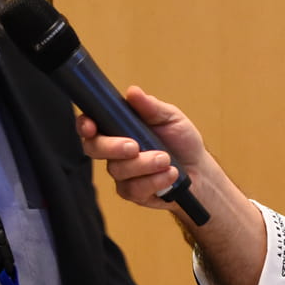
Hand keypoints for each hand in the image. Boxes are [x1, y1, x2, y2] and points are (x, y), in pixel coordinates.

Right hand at [78, 87, 205, 211]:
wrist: (200, 171)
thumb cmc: (182, 141)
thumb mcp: (171, 118)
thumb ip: (150, 107)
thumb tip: (133, 92)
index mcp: (119, 128)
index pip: (91, 125)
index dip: (85, 125)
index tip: (91, 126)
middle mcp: (114, 151)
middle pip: (94, 148)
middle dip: (112, 147)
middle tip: (135, 146)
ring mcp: (122, 173)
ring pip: (118, 170)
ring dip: (144, 164)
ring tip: (167, 159)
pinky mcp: (132, 192)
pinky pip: (133, 189)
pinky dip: (155, 180)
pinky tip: (170, 174)